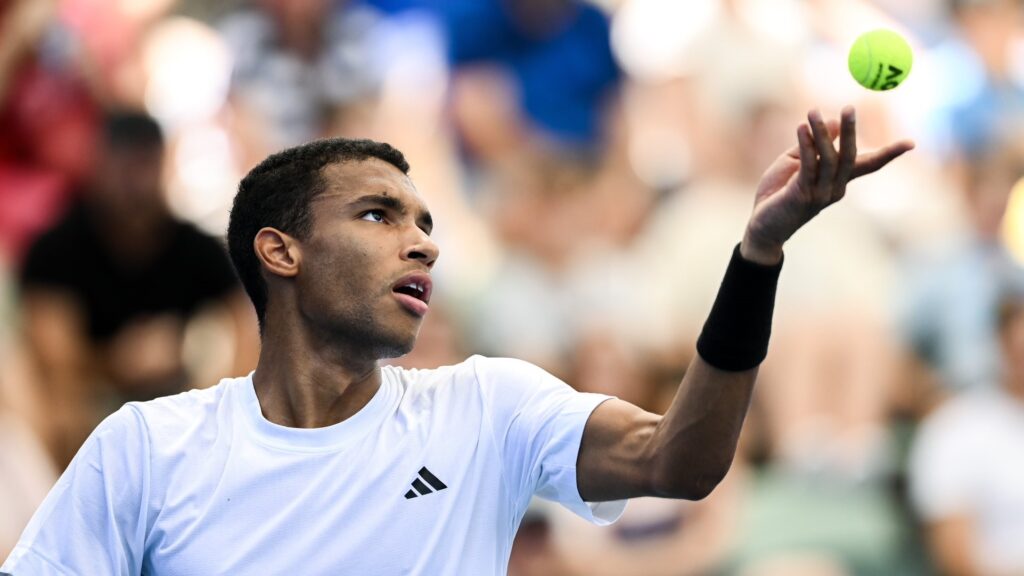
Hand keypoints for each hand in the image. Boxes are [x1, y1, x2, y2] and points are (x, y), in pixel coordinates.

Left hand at [740, 107, 914, 264]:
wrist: (763, 226)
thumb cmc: (779, 193)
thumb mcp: (796, 163)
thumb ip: (813, 145)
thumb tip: (833, 121)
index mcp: (839, 181)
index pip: (869, 165)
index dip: (889, 154)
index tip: (912, 143)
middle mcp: (836, 188)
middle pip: (849, 156)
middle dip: (850, 131)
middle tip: (850, 107)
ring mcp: (820, 194)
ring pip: (828, 159)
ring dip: (821, 133)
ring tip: (812, 111)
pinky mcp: (802, 195)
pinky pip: (808, 167)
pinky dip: (805, 145)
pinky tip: (800, 128)